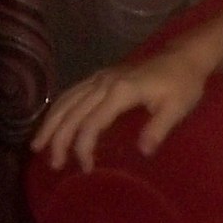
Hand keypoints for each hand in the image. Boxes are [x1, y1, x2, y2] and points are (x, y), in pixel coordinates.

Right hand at [30, 45, 214, 171]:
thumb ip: (159, 129)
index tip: (86, 167)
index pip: (92, 123)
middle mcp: (103, 82)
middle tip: (54, 164)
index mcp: (121, 91)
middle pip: (72, 113)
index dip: (84, 146)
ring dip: (51, 123)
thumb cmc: (184, 84)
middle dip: (59, 139)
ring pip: (66, 101)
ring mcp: (100, 77)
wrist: (185, 56)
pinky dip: (58, 108)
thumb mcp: (177, 108)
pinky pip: (72, 92)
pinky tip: (52, 121)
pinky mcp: (100, 76)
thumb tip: (143, 152)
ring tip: (38, 146)